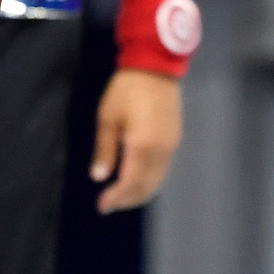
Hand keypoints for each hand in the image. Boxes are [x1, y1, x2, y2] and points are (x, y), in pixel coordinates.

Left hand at [89, 69, 180, 212]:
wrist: (155, 67)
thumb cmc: (126, 90)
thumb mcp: (108, 118)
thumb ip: (105, 150)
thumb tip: (99, 177)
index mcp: (142, 145)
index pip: (129, 183)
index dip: (115, 198)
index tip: (101, 206)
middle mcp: (161, 150)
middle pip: (146, 187)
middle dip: (127, 200)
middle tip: (108, 205)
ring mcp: (171, 146)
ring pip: (157, 181)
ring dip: (139, 193)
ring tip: (120, 197)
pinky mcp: (174, 140)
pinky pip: (163, 170)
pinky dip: (149, 181)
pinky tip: (136, 180)